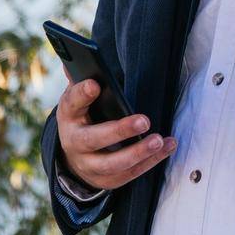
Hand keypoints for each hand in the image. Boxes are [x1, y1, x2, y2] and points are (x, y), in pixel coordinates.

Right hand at [56, 79, 176, 190]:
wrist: (74, 156)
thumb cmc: (83, 117)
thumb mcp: (77, 99)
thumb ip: (81, 80)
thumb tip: (76, 55)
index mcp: (68, 116)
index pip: (72, 103)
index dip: (82, 94)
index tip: (95, 84)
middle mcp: (74, 143)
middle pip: (94, 139)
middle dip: (119, 131)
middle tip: (144, 120)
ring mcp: (89, 165)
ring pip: (113, 164)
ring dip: (138, 152)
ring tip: (158, 140)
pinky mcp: (106, 180)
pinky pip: (129, 174)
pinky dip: (150, 162)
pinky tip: (166, 147)